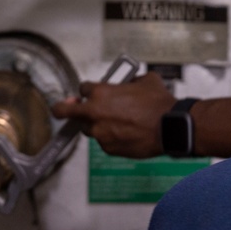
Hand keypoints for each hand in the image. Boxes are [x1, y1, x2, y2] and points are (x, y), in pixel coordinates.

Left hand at [52, 71, 175, 158]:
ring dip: (94, 124)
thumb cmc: (158, 104)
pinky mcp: (108, 148)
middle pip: (67, 111)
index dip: (88, 90)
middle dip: (61, 109)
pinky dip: (110, 137)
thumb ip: (130, 81)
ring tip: (112, 122)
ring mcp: (100, 133)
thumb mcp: (145, 80)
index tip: (90, 92)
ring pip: (88, 128)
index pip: (83, 89)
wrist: (169, 127)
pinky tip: (124, 133)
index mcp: (101, 93)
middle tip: (61, 108)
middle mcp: (95, 113)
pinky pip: (103, 141)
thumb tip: (128, 83)